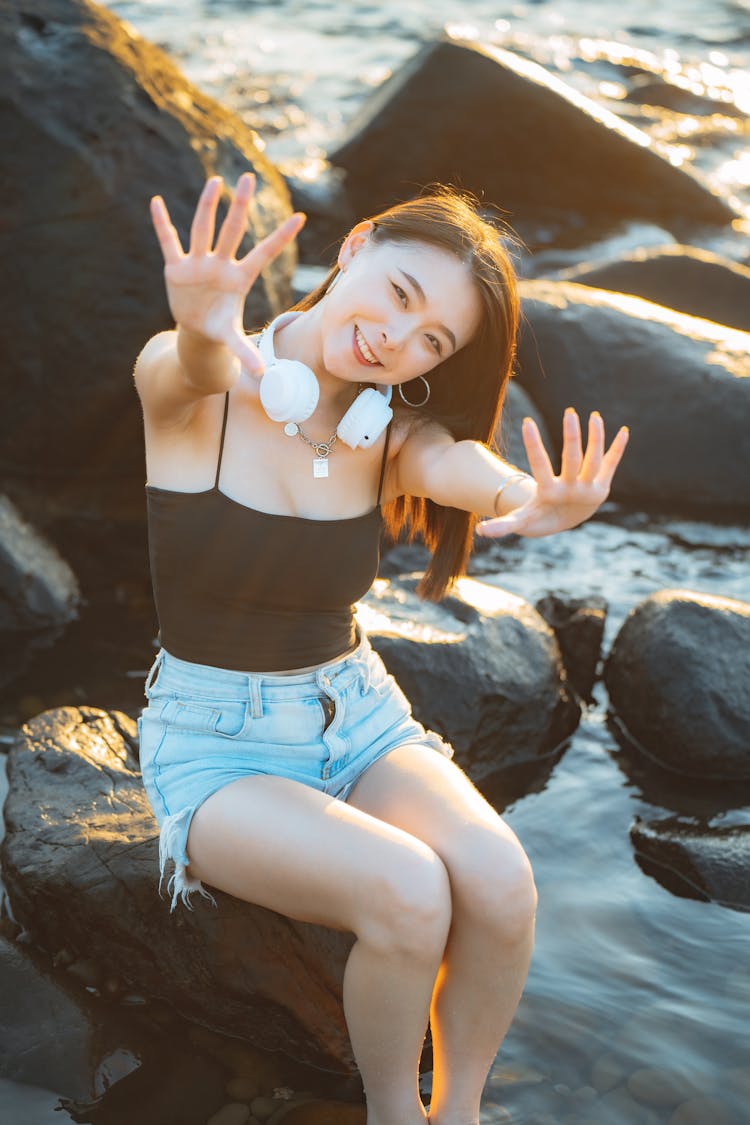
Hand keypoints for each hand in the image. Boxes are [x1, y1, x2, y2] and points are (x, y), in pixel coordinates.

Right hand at [149, 173, 305, 375]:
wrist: (198, 329)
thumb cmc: (220, 329)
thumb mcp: (233, 341)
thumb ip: (246, 352)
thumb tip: (263, 375)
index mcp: (239, 279)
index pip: (264, 254)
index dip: (280, 238)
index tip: (300, 218)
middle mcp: (220, 265)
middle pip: (231, 231)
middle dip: (239, 207)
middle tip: (248, 178)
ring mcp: (198, 263)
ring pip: (202, 229)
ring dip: (207, 206)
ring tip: (215, 181)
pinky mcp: (176, 267)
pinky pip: (168, 242)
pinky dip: (162, 225)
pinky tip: (157, 202)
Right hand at [476, 408, 629, 537]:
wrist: (566, 524)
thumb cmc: (540, 516)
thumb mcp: (522, 519)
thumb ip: (503, 525)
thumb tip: (479, 533)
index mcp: (550, 494)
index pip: (540, 467)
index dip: (533, 445)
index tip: (527, 422)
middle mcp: (573, 491)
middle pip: (573, 460)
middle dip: (572, 436)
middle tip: (569, 412)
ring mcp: (591, 489)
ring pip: (595, 460)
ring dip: (597, 438)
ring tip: (595, 416)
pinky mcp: (603, 486)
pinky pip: (611, 464)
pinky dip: (618, 449)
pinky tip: (625, 431)